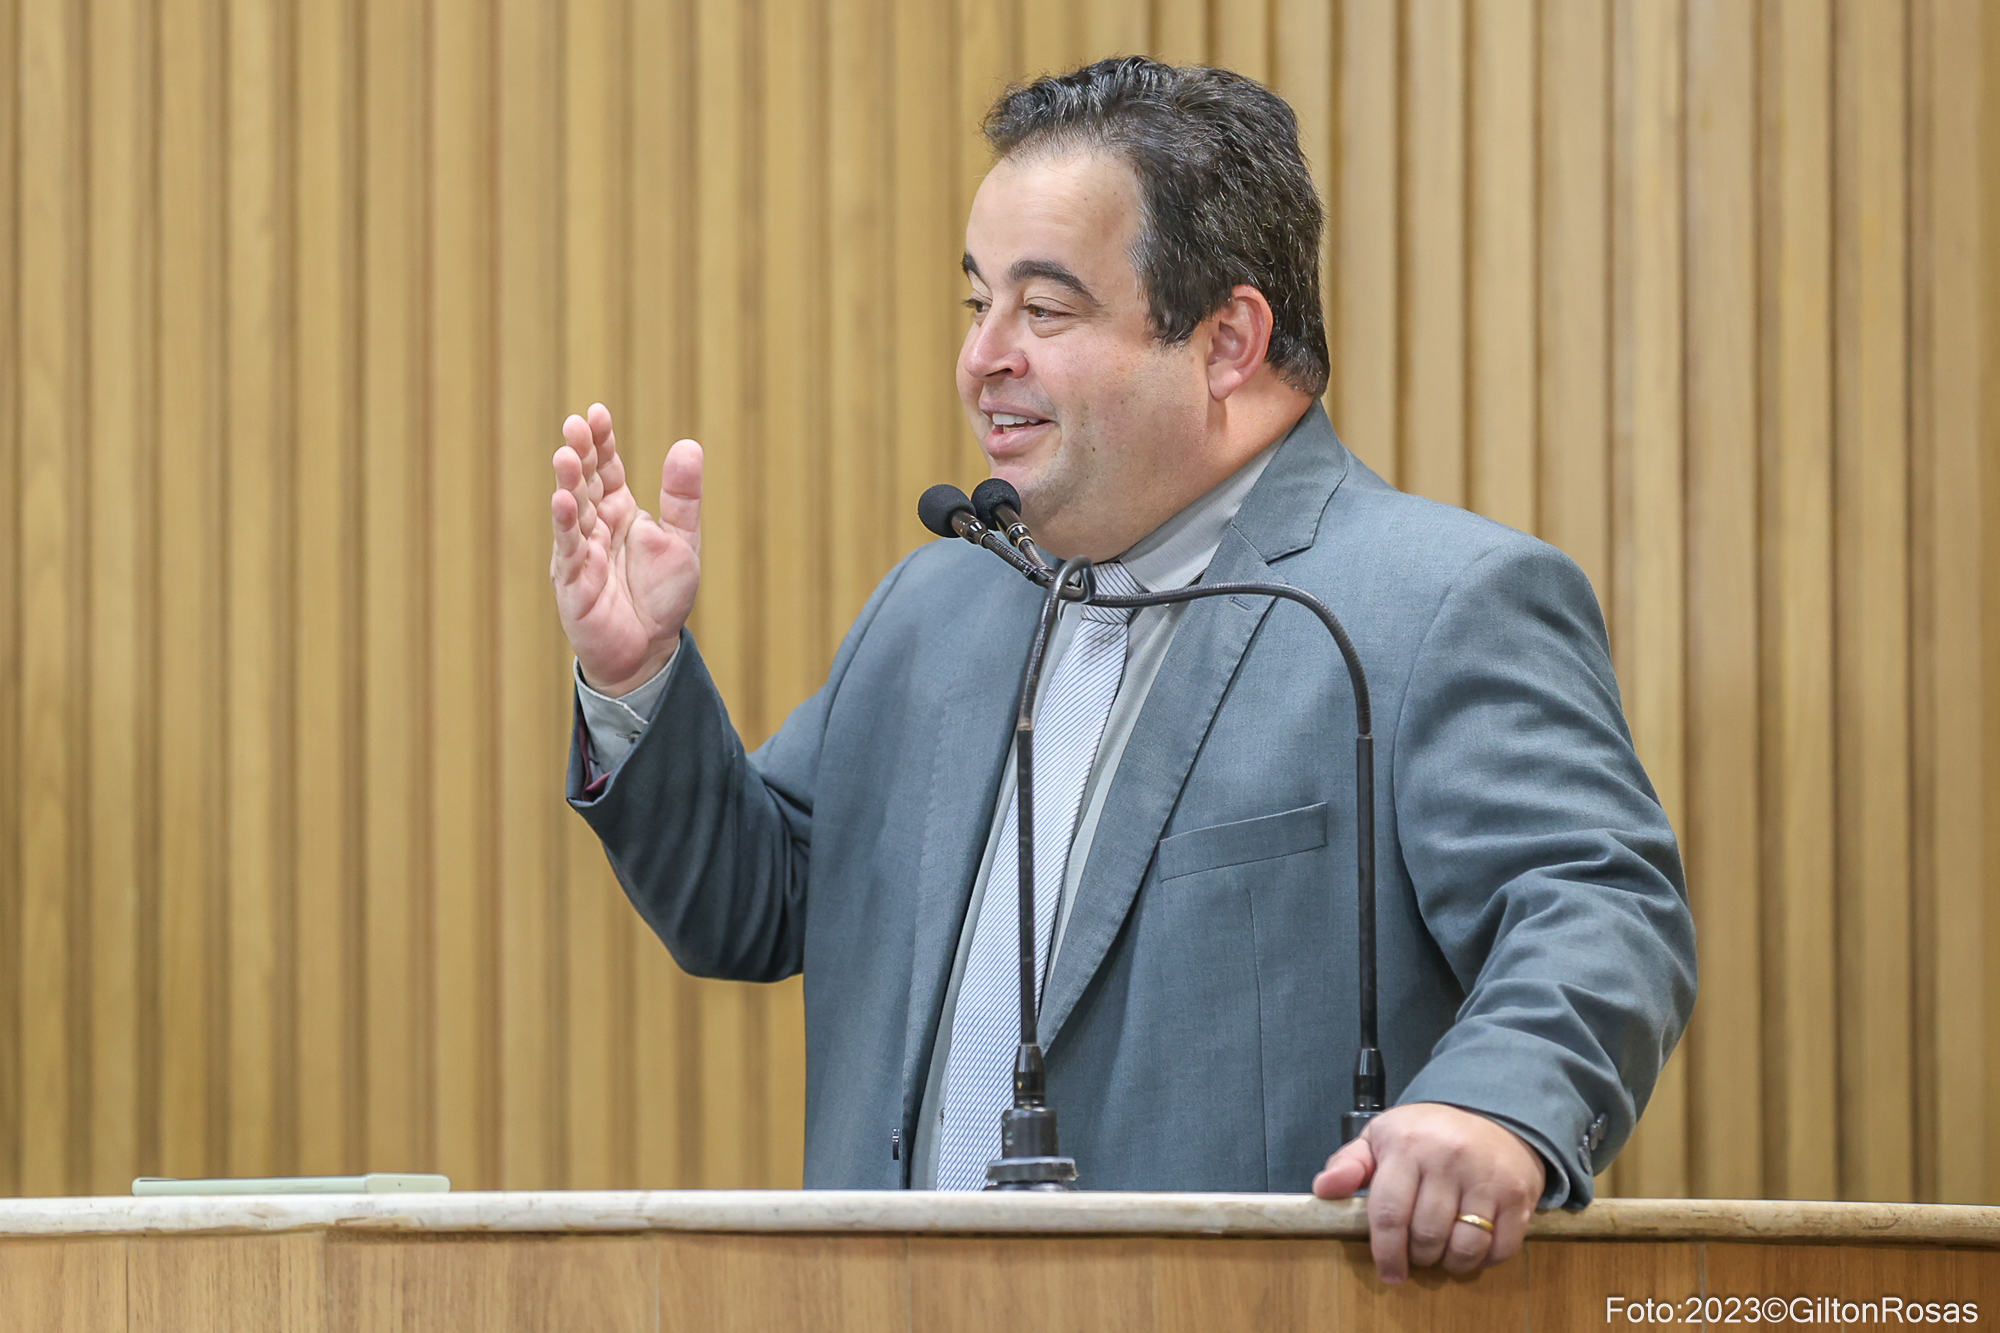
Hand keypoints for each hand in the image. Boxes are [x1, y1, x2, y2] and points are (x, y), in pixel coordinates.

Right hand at [550, 403, 702, 694]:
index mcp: (620, 512)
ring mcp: (580, 550)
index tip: (598, 412)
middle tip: (576, 424)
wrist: (650, 649)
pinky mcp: (572, 579)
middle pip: (586, 481)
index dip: (603, 441)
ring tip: (566, 454)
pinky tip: (563, 499)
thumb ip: (682, 496)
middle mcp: (595, 525)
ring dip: (568, 481)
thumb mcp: (682, 540)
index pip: (607, 468)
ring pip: (572, 509)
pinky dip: (565, 523)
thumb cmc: (662, 597)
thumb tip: (689, 444)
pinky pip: (568, 547)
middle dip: (581, 452)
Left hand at [1311, 1102, 1544, 1282]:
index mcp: (1407, 1145)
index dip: (1386, 1251)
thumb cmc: (1426, 1133)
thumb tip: (1324, 1189)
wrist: (1490, 1113)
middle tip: (1418, 1254)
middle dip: (1419, 1256)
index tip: (1389, 1272)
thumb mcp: (1381, 1137)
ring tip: (1443, 1251)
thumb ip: (1349, 1164)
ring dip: (1451, 1262)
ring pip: (1465, 1247)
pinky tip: (1473, 1245)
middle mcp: (1448, 1158)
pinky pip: (1501, 1248)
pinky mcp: (1517, 1194)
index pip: (1390, 1213)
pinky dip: (1484, 1259)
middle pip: (1427, 1235)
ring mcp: (1486, 1176)